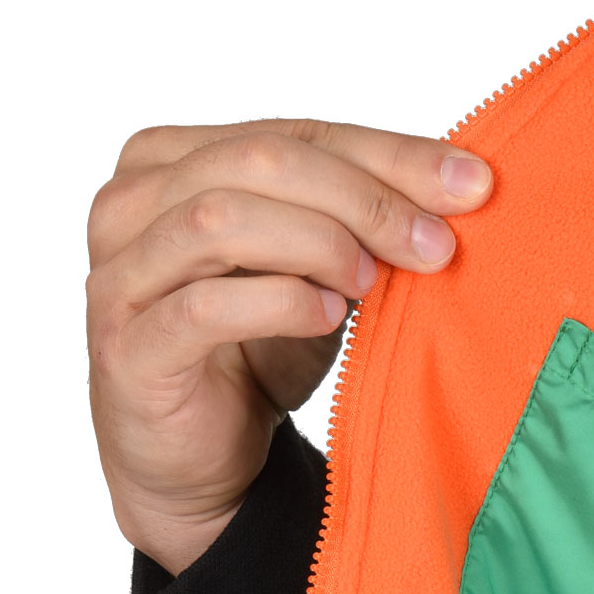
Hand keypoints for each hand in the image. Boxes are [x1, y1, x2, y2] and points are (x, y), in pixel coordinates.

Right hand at [86, 118, 491, 575]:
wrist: (207, 461)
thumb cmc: (261, 350)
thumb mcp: (322, 269)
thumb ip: (364, 218)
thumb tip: (464, 182)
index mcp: (172, 160)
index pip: (295, 133)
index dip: (389, 154)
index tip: (473, 184)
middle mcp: (131, 205)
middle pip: (259, 161)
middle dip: (364, 198)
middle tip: (435, 244)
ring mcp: (120, 276)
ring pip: (219, 219)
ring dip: (317, 242)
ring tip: (371, 281)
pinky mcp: (127, 349)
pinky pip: (200, 307)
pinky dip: (276, 302)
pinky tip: (326, 316)